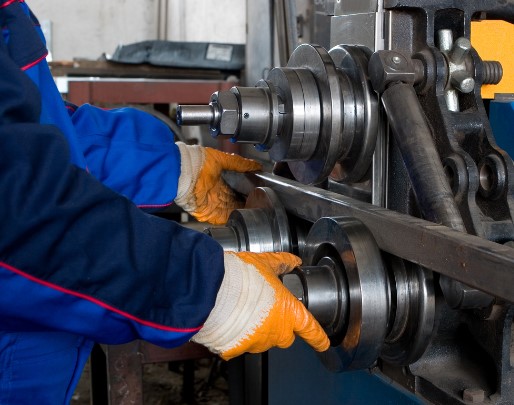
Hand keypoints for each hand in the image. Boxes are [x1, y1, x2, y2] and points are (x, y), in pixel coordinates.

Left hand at [175, 143, 261, 224]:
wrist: (182, 172)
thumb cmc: (198, 162)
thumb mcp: (223, 159)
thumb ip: (240, 164)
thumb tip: (257, 166)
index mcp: (220, 180)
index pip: (237, 189)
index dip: (248, 191)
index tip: (259, 192)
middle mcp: (217, 193)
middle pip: (236, 201)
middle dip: (247, 204)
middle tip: (261, 204)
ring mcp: (213, 204)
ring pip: (232, 211)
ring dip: (243, 212)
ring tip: (257, 212)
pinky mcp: (209, 213)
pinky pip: (224, 219)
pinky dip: (233, 219)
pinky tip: (244, 218)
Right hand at [192, 251, 329, 359]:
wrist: (212, 290)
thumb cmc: (241, 277)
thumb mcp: (265, 263)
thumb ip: (282, 263)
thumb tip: (294, 261)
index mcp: (289, 312)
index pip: (310, 329)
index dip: (318, 338)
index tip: (322, 343)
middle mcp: (276, 331)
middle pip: (285, 336)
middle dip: (279, 326)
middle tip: (265, 309)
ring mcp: (256, 342)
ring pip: (263, 340)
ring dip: (258, 329)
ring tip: (244, 311)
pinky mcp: (236, 349)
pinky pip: (240, 344)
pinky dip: (237, 336)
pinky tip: (230, 321)